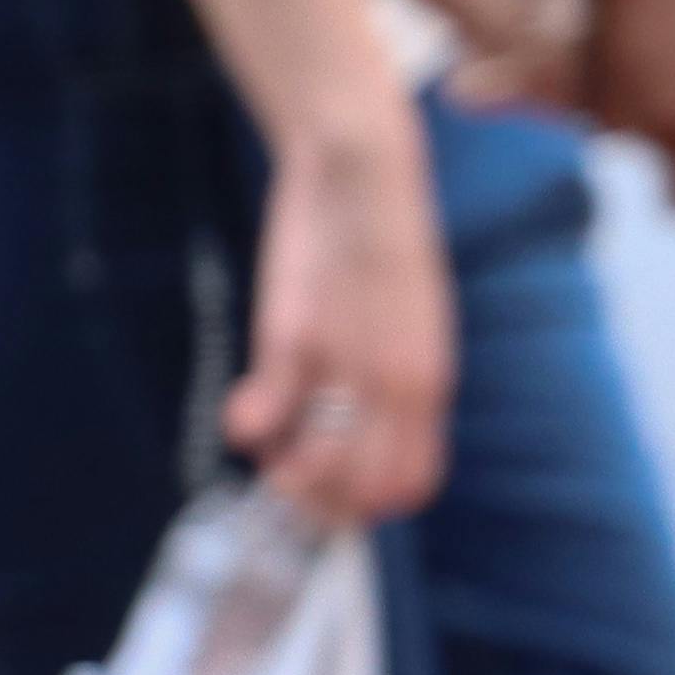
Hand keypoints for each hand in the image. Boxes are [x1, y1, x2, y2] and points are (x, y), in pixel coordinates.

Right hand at [235, 115, 454, 525]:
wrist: (362, 171)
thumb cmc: (380, 248)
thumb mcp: (410, 321)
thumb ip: (396, 379)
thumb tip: (372, 434)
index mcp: (431, 381)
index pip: (412, 485)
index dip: (371, 504)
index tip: (337, 491)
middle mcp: (397, 385)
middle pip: (364, 494)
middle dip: (322, 504)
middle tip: (289, 477)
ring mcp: (347, 364)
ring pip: (317, 469)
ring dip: (282, 476)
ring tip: (269, 447)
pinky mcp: (294, 334)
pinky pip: (266, 415)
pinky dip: (248, 430)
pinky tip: (242, 410)